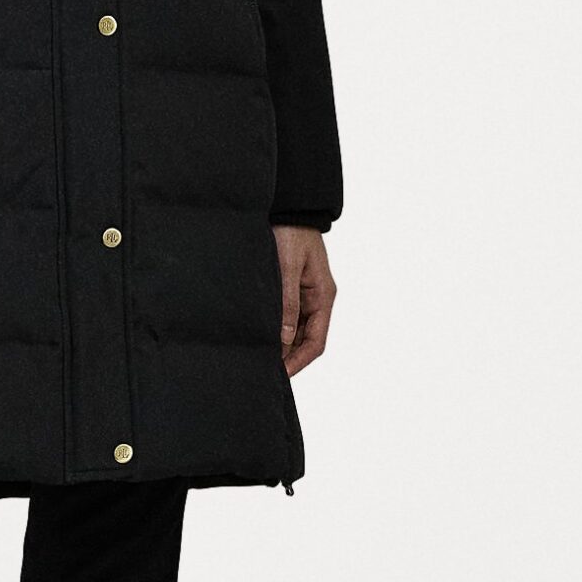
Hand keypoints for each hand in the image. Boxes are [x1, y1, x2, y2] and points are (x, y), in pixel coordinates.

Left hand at [273, 225, 334, 375]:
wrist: (288, 206)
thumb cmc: (290, 231)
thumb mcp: (287, 267)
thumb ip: (286, 303)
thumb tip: (284, 339)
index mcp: (323, 296)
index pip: (316, 342)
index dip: (299, 362)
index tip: (281, 375)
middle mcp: (317, 298)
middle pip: (306, 340)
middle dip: (288, 358)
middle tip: (264, 371)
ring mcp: (305, 293)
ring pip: (295, 330)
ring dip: (281, 345)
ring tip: (259, 358)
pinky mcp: (291, 286)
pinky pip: (287, 316)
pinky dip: (275, 329)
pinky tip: (259, 335)